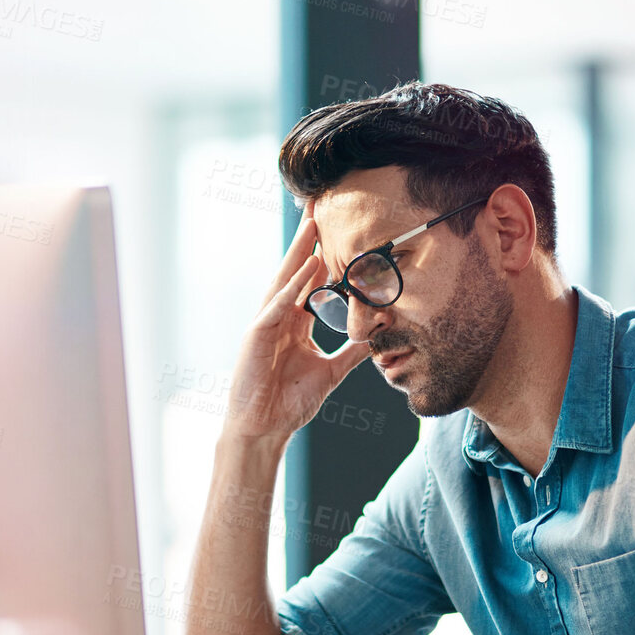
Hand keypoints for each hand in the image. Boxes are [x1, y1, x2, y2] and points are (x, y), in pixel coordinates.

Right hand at [222, 212, 373, 444]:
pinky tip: (307, 264)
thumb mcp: (330, 371)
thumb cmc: (288, 402)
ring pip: (284, 280)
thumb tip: (377, 337)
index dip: (322, 254)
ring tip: (313, 223)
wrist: (264, 428)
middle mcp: (278, 317)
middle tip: (319, 206)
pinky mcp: (256, 336)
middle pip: (295, 271)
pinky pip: (277, 304)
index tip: (337, 227)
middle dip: (307, 239)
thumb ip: (351, 352)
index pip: (310, 281)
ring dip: (299, 251)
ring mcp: (265, 324)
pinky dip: (292, 284)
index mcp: (293, 323)